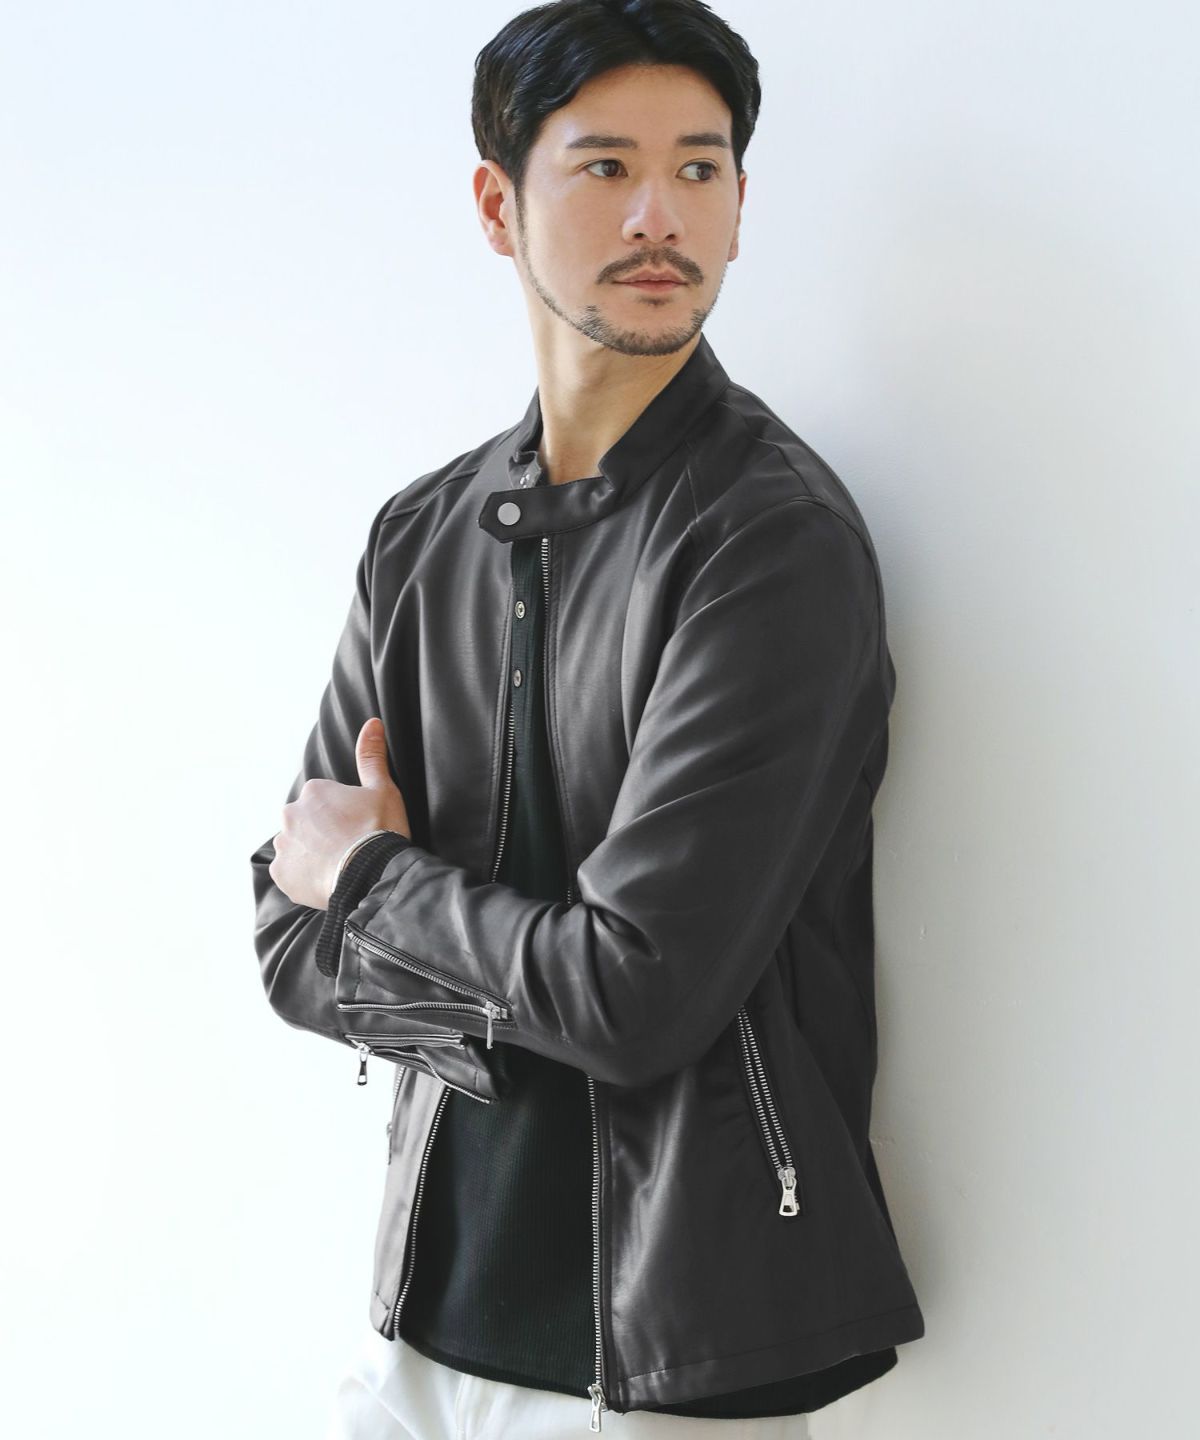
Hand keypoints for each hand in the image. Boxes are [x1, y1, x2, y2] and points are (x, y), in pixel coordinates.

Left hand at [268, 716, 410, 909]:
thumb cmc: (379, 829)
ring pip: (296, 846)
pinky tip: (325, 878)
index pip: (324, 801)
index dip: (343, 815)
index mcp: (313, 792)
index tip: (358, 827)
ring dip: (311, 853)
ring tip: (338, 865)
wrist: (371, 874)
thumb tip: (372, 723)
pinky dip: (303, 876)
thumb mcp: (383, 789)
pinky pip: (289, 872)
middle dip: (321, 832)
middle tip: (348, 847)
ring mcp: (283, 845)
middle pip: (306, 822)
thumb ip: (371, 756)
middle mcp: (290, 814)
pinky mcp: (281, 873)